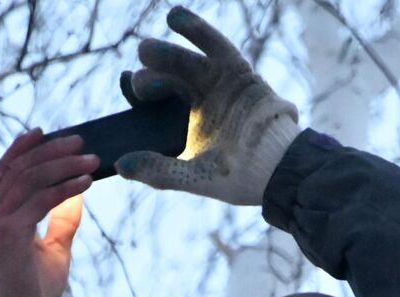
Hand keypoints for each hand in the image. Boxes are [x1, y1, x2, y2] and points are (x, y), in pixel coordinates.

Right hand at [0, 129, 96, 296]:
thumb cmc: (33, 290)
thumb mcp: (55, 249)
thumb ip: (63, 221)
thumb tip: (78, 194)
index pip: (5, 171)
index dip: (23, 148)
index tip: (46, 132)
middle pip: (19, 167)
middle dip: (50, 150)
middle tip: (81, 141)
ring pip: (28, 178)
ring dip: (61, 164)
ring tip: (90, 160)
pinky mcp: (9, 234)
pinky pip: (39, 201)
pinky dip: (63, 188)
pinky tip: (85, 182)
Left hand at [117, 7, 299, 205]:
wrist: (278, 169)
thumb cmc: (240, 177)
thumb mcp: (194, 175)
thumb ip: (159, 170)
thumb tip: (121, 164)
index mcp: (186, 123)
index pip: (156, 101)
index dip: (139, 91)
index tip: (126, 83)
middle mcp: (200, 99)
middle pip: (167, 78)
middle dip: (150, 77)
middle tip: (139, 82)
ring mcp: (218, 83)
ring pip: (185, 60)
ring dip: (165, 53)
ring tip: (146, 50)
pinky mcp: (237, 70)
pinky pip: (215, 45)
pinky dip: (196, 29)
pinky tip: (175, 17)